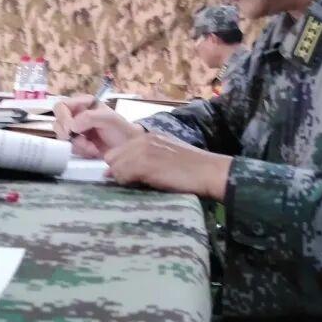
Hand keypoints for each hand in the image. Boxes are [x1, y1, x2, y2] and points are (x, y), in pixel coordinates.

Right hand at [53, 95, 142, 157]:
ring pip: (62, 137)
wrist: (128, 148)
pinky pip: (69, 147)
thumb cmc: (121, 130)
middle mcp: (77, 114)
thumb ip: (90, 117)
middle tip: (82, 141)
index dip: (63, 118)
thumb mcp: (109, 119)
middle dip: (69, 135)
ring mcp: (76, 129)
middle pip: (58, 122)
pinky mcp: (78, 143)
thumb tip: (72, 126)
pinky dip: (81, 151)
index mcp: (84, 103)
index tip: (71, 130)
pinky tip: (93, 150)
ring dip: (77, 144)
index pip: (61, 106)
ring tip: (93, 147)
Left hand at [104, 131, 231, 198]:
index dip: (120, 164)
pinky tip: (143, 186)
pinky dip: (127, 183)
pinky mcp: (144, 163)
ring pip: (115, 167)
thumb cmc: (192, 168)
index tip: (128, 176)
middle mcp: (143, 139)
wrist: (209, 171)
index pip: (118, 149)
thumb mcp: (166, 155)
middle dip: (118, 171)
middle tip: (132, 182)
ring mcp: (143, 150)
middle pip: (112, 157)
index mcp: (148, 136)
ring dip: (123, 178)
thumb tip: (120, 170)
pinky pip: (122, 175)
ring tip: (140, 185)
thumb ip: (145, 157)